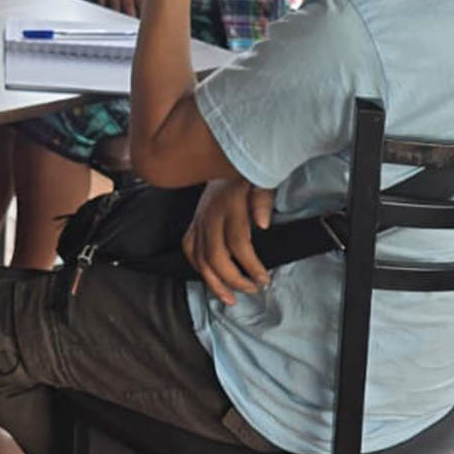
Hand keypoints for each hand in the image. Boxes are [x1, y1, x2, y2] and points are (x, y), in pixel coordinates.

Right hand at [181, 179, 275, 306]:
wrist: (221, 155)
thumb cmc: (245, 171)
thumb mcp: (260, 179)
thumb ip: (262, 200)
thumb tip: (262, 224)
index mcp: (227, 205)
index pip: (238, 243)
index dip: (251, 266)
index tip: (265, 279)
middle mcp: (209, 216)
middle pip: (215, 256)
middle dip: (234, 279)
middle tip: (252, 289)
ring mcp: (198, 220)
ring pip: (199, 258)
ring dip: (214, 282)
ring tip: (230, 298)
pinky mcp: (192, 222)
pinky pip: (188, 249)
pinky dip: (197, 267)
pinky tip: (210, 279)